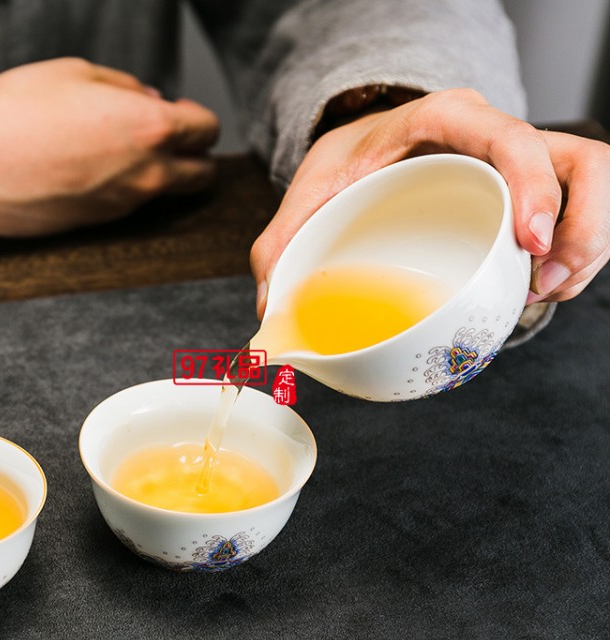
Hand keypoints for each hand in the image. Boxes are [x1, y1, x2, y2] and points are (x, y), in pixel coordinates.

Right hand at [0, 57, 219, 235]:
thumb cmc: (14, 114)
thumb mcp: (76, 73)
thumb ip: (126, 88)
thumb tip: (150, 99)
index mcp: (150, 129)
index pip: (208, 129)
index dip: (197, 119)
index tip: (184, 115)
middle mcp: (148, 175)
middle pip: (204, 174)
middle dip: (195, 155)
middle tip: (171, 139)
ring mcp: (127, 205)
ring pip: (168, 192)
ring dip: (160, 172)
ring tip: (120, 151)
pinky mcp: (103, 223)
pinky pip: (132, 204)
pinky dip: (127, 188)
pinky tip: (94, 169)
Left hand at [251, 88, 609, 316]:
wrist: (360, 150)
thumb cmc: (344, 164)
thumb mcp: (308, 193)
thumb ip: (279, 244)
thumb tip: (268, 311)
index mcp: (444, 121)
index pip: (508, 136)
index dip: (533, 184)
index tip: (527, 242)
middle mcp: (491, 138)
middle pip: (578, 164)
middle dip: (581, 228)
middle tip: (543, 283)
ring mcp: (513, 167)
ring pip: (588, 191)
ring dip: (583, 247)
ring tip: (545, 294)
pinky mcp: (520, 197)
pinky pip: (571, 218)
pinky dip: (568, 257)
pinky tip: (538, 290)